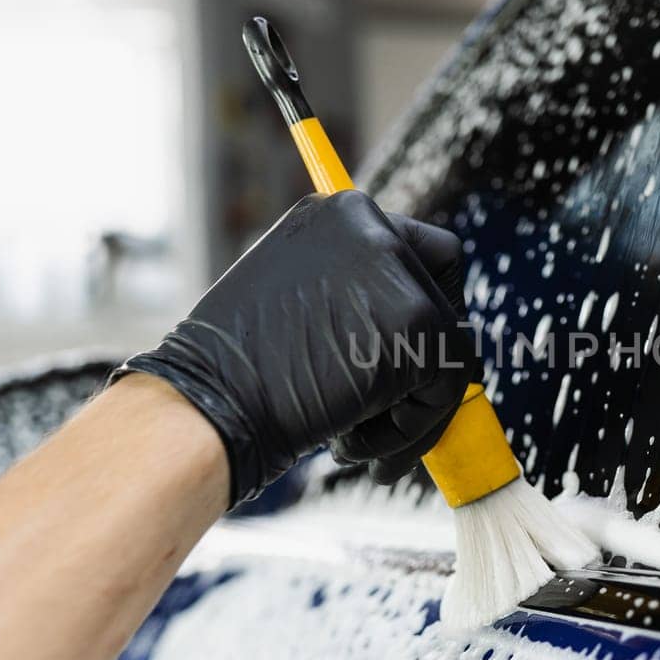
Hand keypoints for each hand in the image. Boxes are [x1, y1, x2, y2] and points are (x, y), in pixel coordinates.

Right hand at [117, 190, 476, 505]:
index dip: (425, 303)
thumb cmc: (234, 370)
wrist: (211, 403)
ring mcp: (397, 272)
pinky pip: (448, 386)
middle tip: (384, 410)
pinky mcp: (418, 322)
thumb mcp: (291, 299)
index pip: (422, 249)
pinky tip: (351, 446)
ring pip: (448, 349)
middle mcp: (372, 227)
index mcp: (340, 213)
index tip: (409, 350)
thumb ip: (350, 295)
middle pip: (444, 296)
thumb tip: (412, 328)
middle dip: (423, 362)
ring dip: (411, 407)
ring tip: (350, 441)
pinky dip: (413, 429)